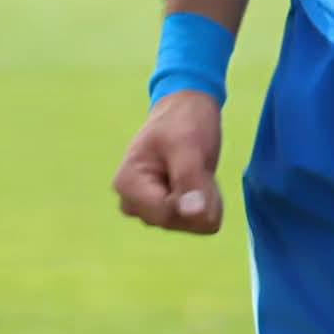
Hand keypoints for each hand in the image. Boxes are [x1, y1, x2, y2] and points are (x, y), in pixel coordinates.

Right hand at [112, 91, 223, 234]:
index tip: (197, 168)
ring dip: (203, 197)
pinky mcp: (166, 212)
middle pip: (177, 222)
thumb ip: (189, 178)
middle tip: (197, 164)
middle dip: (197, 197)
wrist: (186, 109)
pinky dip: (206, 202)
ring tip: (198, 168)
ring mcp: (149, 210)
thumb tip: (194, 214)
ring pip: (189, 224)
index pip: (165, 215)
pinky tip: (201, 180)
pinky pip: (196, 222)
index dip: (190, 198)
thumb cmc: (183, 122)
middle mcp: (132, 204)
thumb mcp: (187, 144)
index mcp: (127, 185)